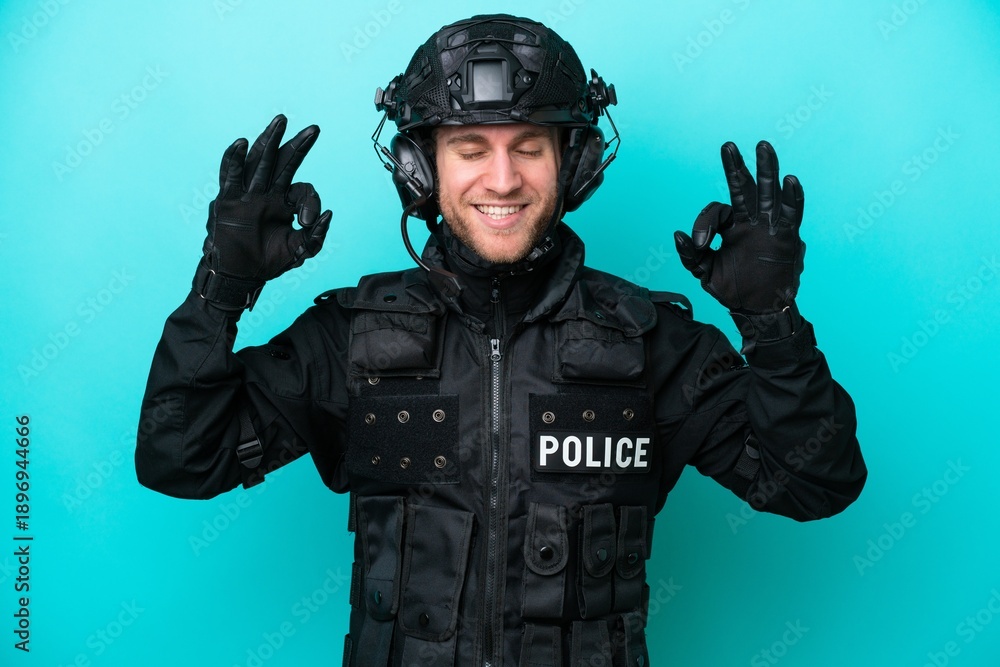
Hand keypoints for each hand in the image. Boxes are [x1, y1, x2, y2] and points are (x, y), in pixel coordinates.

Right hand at [196, 115, 331, 308]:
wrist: (241, 276)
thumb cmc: (269, 262)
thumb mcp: (300, 250)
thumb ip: (315, 236)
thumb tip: (328, 214)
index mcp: (285, 202)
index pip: (303, 189)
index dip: (309, 202)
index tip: (307, 222)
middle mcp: (267, 193)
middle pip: (284, 162)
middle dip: (298, 145)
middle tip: (314, 130)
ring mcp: (248, 194)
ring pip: (261, 160)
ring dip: (270, 139)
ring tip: (281, 121)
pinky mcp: (228, 200)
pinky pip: (231, 174)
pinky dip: (235, 158)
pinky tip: (242, 142)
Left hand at [673, 141, 804, 314]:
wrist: (756, 309)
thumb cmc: (731, 289)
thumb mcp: (704, 272)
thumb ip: (690, 255)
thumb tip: (679, 234)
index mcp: (730, 227)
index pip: (717, 211)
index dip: (706, 223)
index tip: (701, 243)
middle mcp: (750, 221)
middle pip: (744, 187)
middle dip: (736, 167)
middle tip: (728, 146)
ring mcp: (769, 227)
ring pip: (768, 192)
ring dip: (766, 169)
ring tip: (762, 146)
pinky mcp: (787, 238)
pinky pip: (791, 214)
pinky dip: (792, 197)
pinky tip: (790, 180)